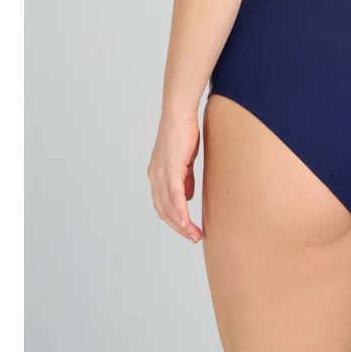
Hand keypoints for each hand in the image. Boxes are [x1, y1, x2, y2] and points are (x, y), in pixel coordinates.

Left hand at [147, 115, 202, 241]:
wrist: (179, 114)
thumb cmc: (183, 132)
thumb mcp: (184, 159)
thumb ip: (185, 178)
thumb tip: (187, 196)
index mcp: (157, 174)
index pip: (163, 204)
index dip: (174, 218)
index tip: (187, 229)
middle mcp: (155, 177)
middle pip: (164, 210)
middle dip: (178, 227)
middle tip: (192, 237)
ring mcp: (161, 174)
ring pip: (169, 207)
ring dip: (182, 224)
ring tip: (194, 235)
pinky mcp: (170, 169)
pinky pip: (175, 196)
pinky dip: (181, 212)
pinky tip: (187, 222)